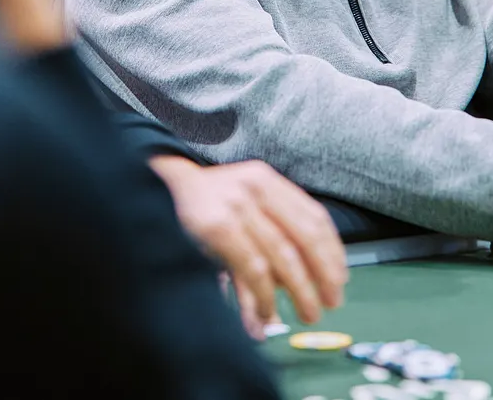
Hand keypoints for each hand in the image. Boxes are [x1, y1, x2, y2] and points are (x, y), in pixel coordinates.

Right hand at [148, 156, 346, 339]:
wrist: (151, 185)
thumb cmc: (200, 204)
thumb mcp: (238, 207)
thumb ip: (268, 236)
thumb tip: (298, 285)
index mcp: (266, 180)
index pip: (314, 216)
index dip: (333, 251)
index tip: (341, 278)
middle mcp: (255, 188)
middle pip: (305, 237)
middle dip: (323, 275)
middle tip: (331, 302)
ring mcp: (236, 206)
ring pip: (283, 256)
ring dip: (300, 291)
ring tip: (308, 313)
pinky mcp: (218, 227)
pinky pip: (254, 268)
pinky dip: (266, 295)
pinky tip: (268, 312)